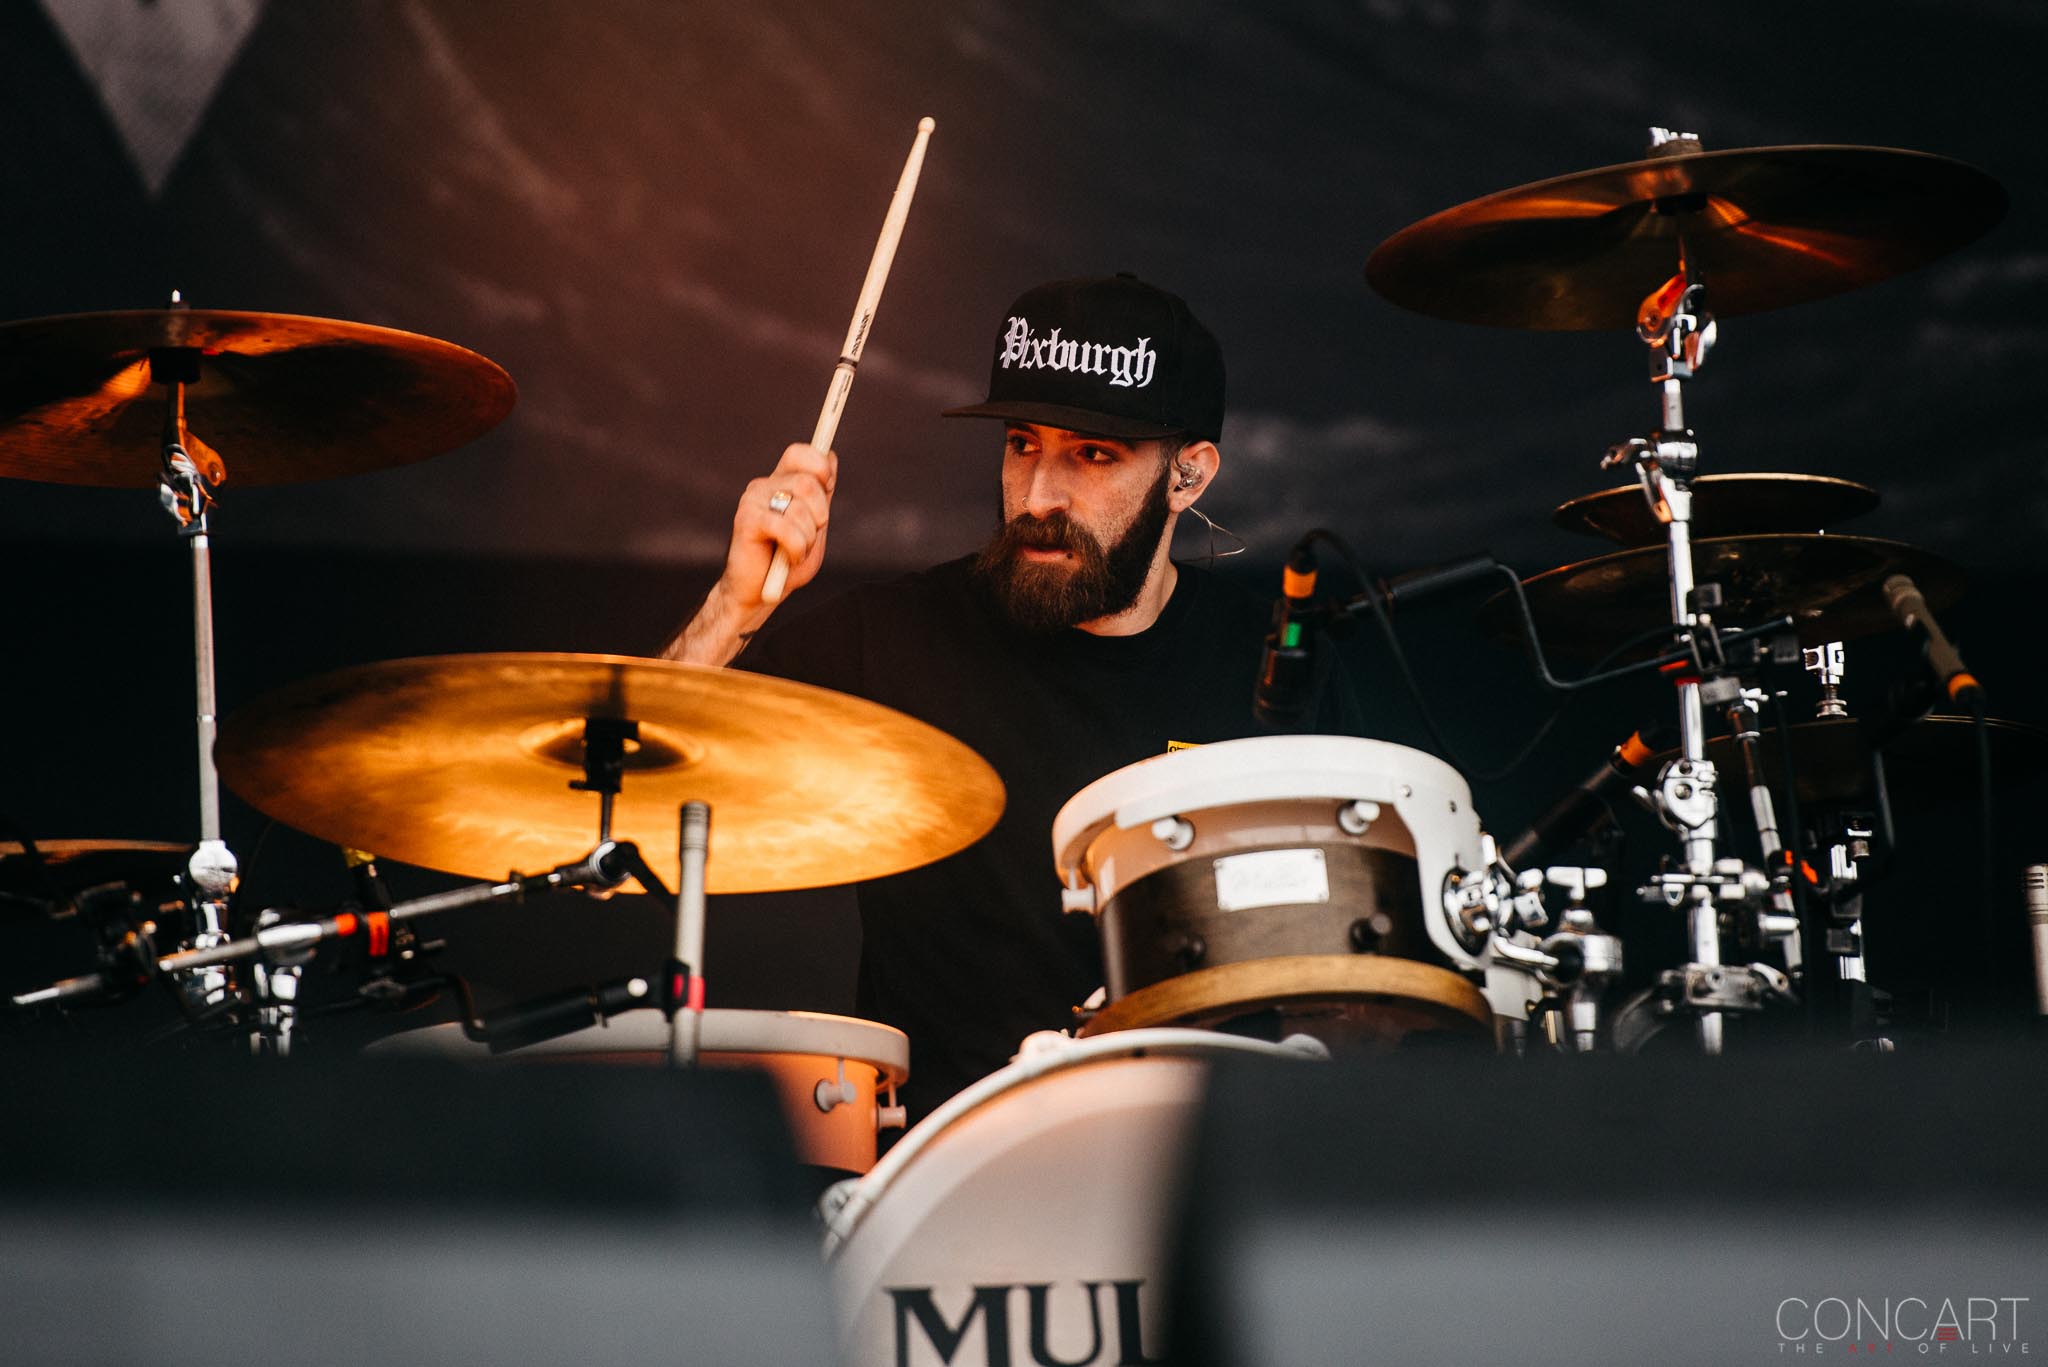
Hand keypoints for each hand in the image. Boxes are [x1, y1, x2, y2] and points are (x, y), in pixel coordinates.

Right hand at [723, 442, 836, 608]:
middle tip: (809, 535)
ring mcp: (752, 500)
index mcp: (780, 482)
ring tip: (795, 551)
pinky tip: (789, 559)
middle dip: (820, 515)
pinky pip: (787, 529)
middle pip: (808, 482)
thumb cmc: (787, 561)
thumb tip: (830, 457)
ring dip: (808, 539)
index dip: (820, 467)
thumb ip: (822, 493)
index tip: (827, 489)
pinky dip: (797, 550)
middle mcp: (764, 486)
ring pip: (800, 508)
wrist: (759, 594)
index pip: (801, 452)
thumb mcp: (815, 525)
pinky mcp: (746, 520)